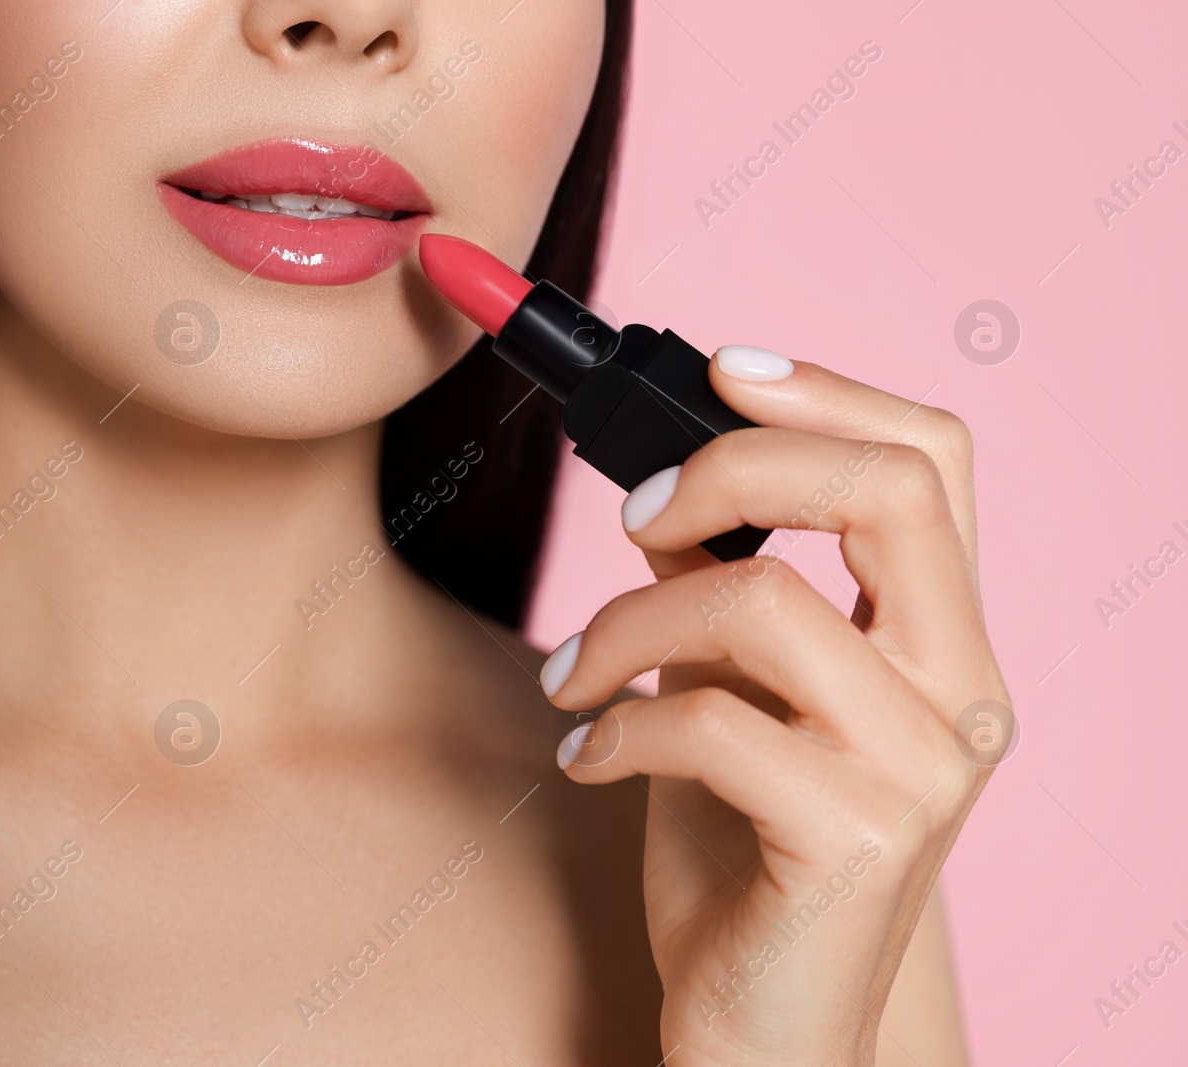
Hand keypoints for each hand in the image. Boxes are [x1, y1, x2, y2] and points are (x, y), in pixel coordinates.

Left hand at [540, 346, 1008, 1065]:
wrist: (760, 1019)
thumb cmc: (741, 849)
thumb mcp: (735, 693)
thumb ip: (728, 593)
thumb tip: (665, 489)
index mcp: (941, 643)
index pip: (932, 462)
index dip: (828, 393)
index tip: (719, 373)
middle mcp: (962, 695)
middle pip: (885, 489)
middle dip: (732, 469)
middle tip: (635, 517)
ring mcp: (922, 769)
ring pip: (765, 602)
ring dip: (629, 619)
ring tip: (573, 673)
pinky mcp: (858, 838)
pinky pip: (710, 719)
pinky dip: (615, 721)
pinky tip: (586, 752)